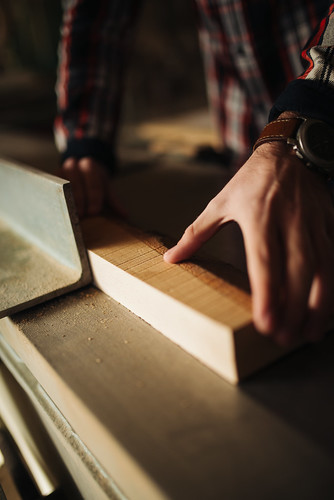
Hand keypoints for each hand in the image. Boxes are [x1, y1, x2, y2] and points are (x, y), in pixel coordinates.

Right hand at [57, 157, 119, 217]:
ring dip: (66, 199)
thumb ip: (114, 201)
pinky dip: (56, 199)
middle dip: (80, 199)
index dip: (94, 197)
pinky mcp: (51, 178)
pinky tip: (59, 211)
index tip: (94, 212)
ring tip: (70, 214)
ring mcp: (61, 171)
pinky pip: (52, 188)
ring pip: (61, 183)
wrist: (81, 167)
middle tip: (82, 215)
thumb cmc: (95, 181)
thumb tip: (125, 215)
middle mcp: (74, 165)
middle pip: (75, 181)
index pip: (93, 181)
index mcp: (89, 165)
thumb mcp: (105, 188)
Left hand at [164, 142, 333, 344]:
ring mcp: (313, 224)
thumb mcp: (220, 203)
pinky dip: (333, 286)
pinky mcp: (330, 224)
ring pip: (323, 268)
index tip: (264, 322)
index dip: (266, 294)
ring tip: (309, 333)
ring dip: (319, 305)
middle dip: (294, 308)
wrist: (290, 152)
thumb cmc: (251, 180)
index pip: (264, 261)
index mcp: (259, 217)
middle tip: (283, 338)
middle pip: (297, 271)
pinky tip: (326, 309)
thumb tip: (171, 258)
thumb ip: (196, 234)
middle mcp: (289, 222)